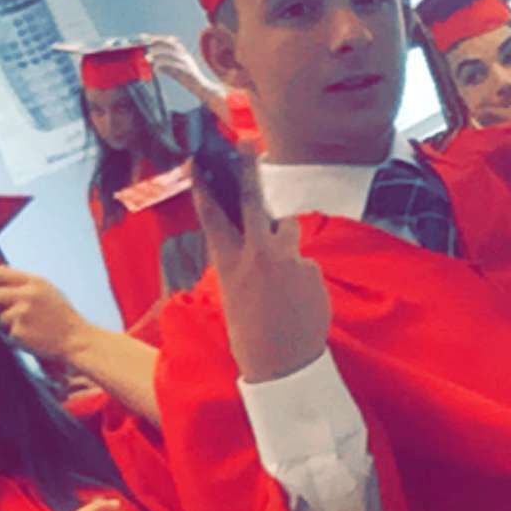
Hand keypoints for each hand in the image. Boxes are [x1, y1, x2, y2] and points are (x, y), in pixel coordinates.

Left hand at [0, 267, 87, 362]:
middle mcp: (27, 295)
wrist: (74, 338)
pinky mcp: (18, 332)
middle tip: (6, 309)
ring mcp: (22, 314)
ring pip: (0, 317)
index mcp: (35, 281)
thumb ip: (25, 285)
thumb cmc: (60, 314)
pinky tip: (33, 335)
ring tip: (30, 325)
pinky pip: (8, 332)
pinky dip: (17, 336)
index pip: (1, 273)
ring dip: (10, 323)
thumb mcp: (47, 290)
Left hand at [140, 34, 226, 112]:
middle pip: (171, 44)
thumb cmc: (188, 79)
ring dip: (158, 55)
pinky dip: (164, 66)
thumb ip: (166, 66)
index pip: (170, 41)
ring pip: (171, 54)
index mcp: (183, 53)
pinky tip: (156, 68)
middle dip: (157, 43)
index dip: (158, 38)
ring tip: (147, 58)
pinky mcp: (187, 71)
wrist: (202, 88)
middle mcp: (185, 55)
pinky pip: (174, 66)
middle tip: (145, 46)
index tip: (146, 37)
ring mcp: (187, 62)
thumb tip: (153, 64)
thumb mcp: (176, 70)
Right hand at [194, 149, 329, 382]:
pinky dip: (301, 275)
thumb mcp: (232, 294)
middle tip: (247, 142)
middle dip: (248, 169)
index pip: (213, 218)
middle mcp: (257, 256)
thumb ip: (241, 261)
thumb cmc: (251, 334)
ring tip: (280, 275)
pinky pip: (304, 261)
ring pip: (286, 229)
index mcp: (230, 264)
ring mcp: (287, 260)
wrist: (283, 368)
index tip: (199, 162)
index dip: (204, 188)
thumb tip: (251, 237)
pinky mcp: (311, 269)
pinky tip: (297, 302)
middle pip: (251, 201)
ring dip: (283, 239)